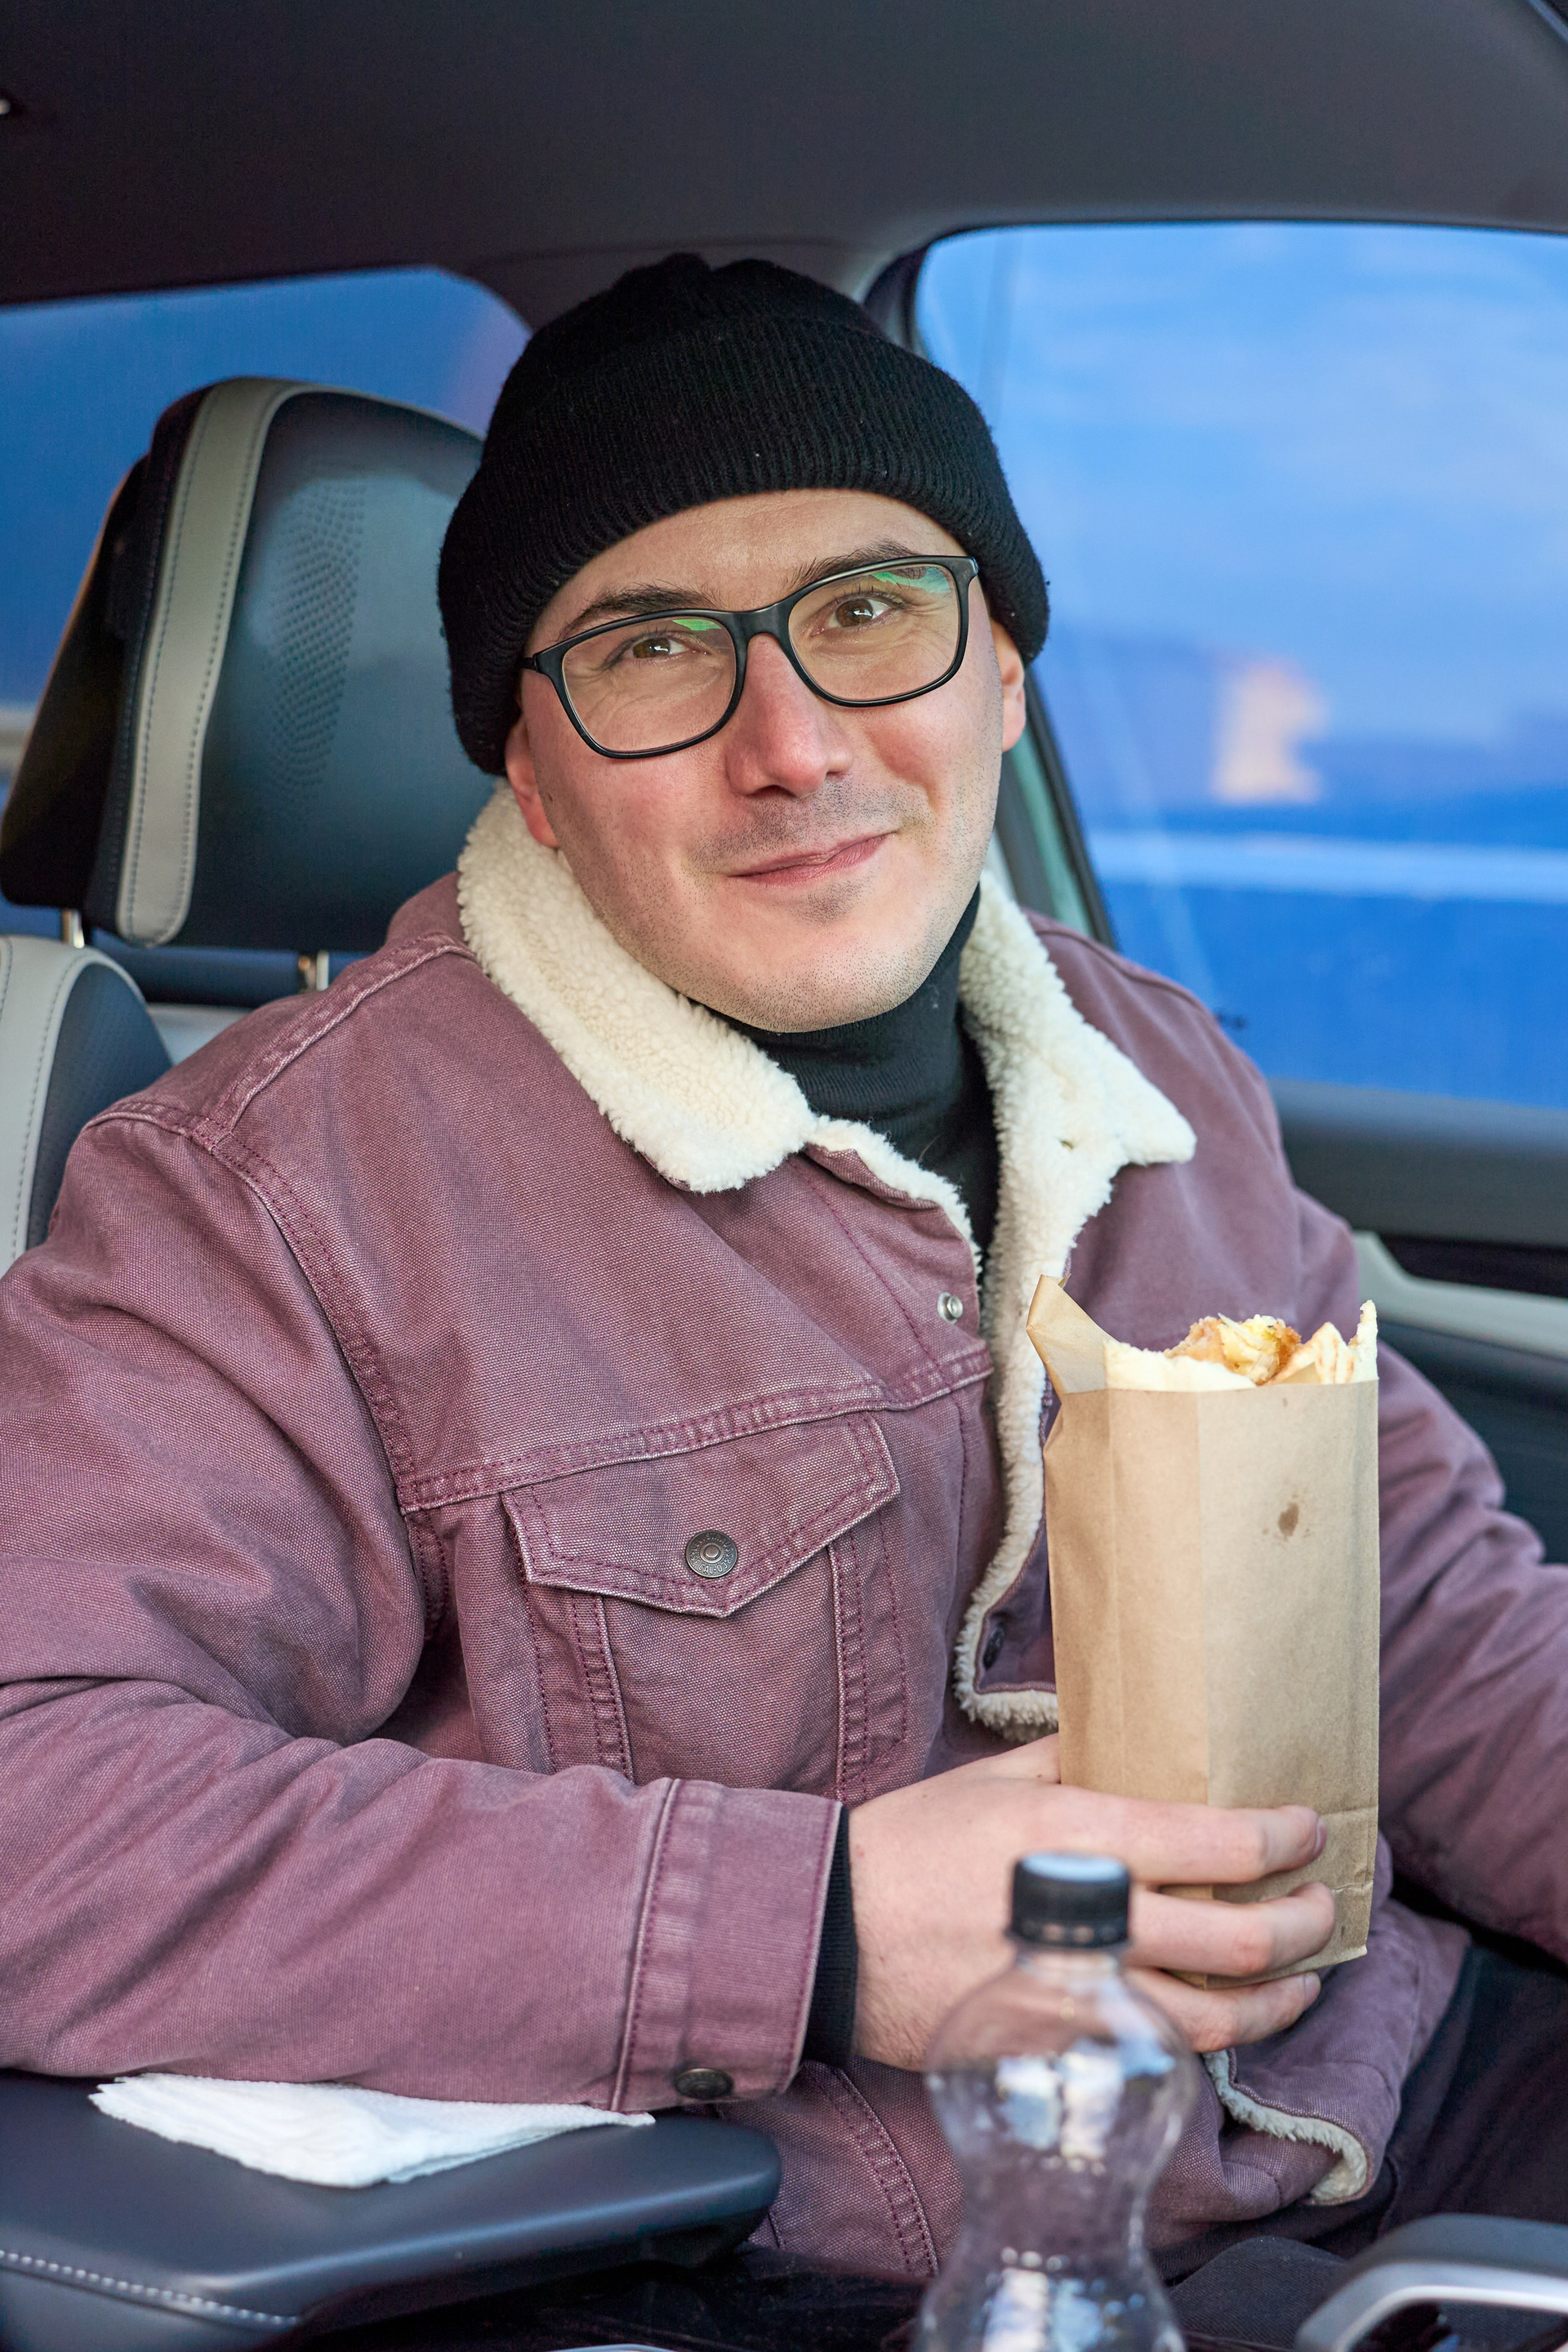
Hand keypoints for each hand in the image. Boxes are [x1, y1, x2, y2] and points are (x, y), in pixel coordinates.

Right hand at [848, 1734, 1332, 2069]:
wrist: (838, 1935)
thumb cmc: (912, 1845)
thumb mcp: (993, 1776)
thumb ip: (1074, 1754)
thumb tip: (1137, 1731)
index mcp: (1076, 1832)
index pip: (1219, 1842)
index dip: (1283, 1838)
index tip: (1308, 1829)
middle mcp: (1091, 1916)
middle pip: (1239, 1937)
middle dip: (1304, 1921)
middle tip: (1323, 1902)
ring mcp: (1080, 1993)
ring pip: (1218, 2015)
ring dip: (1280, 1995)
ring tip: (1304, 1975)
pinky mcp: (1064, 2046)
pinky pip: (1161, 2048)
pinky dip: (1214, 2035)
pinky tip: (1233, 2016)